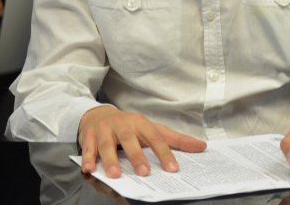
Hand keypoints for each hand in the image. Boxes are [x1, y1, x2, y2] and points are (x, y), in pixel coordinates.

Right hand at [78, 106, 206, 177]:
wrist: (97, 115)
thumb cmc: (129, 126)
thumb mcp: (151, 129)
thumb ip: (175, 139)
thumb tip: (201, 146)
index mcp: (141, 123)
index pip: (155, 137)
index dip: (164, 153)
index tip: (173, 168)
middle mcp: (123, 124)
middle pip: (130, 139)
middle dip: (137, 156)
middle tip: (144, 173)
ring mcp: (105, 129)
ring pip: (107, 144)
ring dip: (110, 159)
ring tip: (115, 175)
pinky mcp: (89, 135)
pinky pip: (87, 147)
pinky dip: (88, 157)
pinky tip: (89, 168)